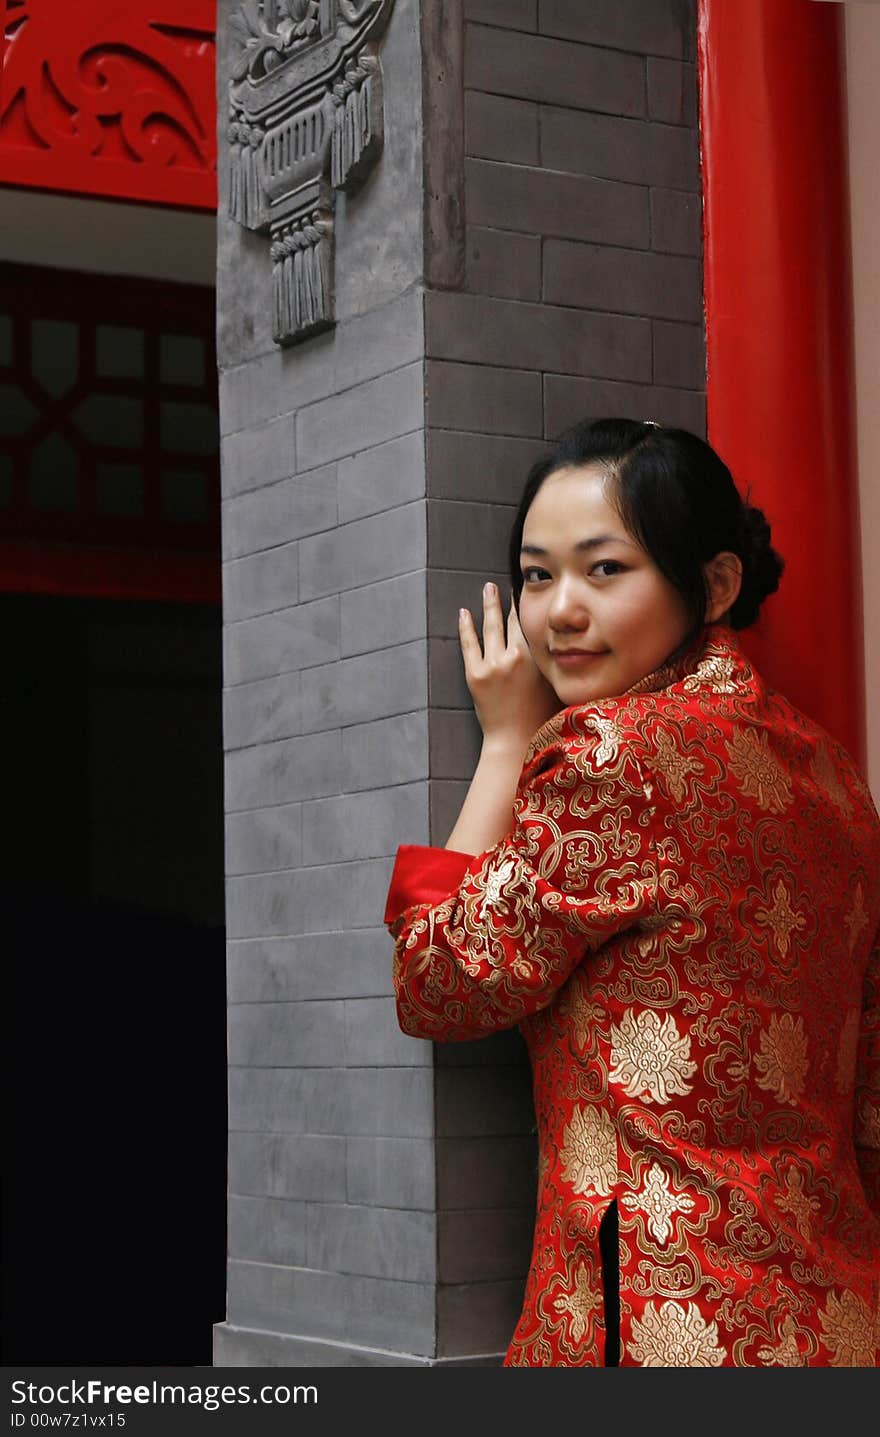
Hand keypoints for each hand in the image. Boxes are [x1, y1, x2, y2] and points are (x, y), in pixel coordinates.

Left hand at [458, 582, 561, 751]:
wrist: (514, 741)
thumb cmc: (540, 717)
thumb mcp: (556, 684)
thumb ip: (558, 662)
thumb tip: (567, 642)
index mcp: (536, 657)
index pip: (531, 623)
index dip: (528, 606)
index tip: (528, 590)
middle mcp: (514, 656)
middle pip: (511, 621)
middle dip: (510, 601)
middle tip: (508, 582)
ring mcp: (492, 665)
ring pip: (490, 627)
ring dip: (489, 605)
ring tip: (488, 588)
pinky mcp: (474, 674)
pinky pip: (469, 644)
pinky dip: (466, 627)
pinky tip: (464, 612)